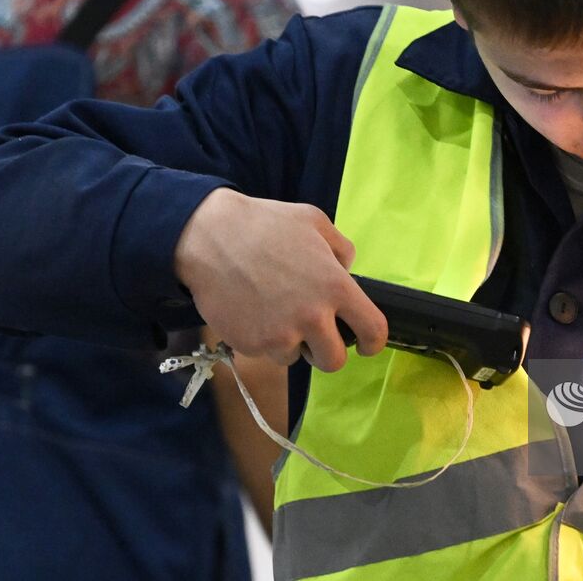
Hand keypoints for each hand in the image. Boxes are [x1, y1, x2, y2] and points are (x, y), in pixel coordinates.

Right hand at [173, 188, 386, 369]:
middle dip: (326, 352)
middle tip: (313, 334)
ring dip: (290, 342)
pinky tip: (252, 310)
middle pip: (334, 362)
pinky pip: (265, 352)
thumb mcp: (314, 222)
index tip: (365, 345)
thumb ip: (340, 249)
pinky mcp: (251, 345)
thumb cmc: (264, 224)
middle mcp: (312, 316)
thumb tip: (346, 273)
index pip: (372, 330)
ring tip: (273, 310)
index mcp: (335, 286)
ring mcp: (280, 335)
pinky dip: (262, 339)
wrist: (210, 237)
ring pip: (295, 358)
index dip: (373, 343)